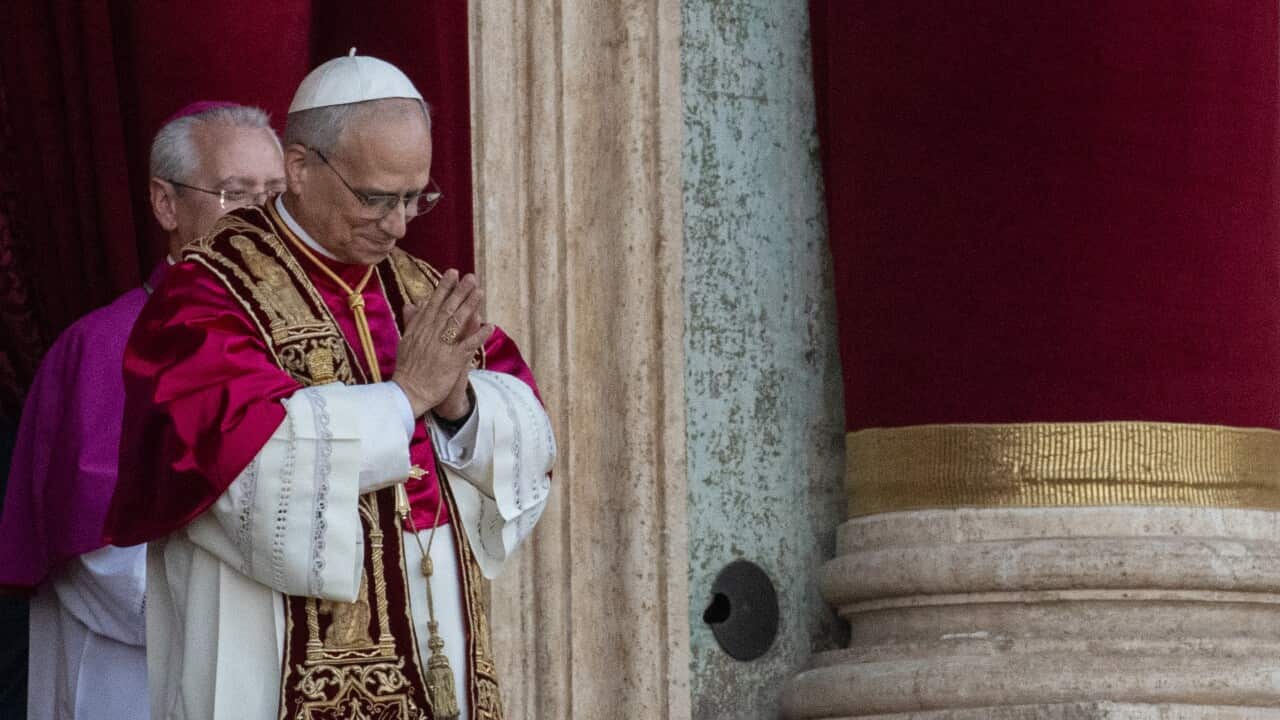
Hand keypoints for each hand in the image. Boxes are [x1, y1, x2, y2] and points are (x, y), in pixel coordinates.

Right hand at [392, 269, 492, 416]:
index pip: (433, 303)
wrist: (408, 392)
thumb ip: (411, 322)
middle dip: (460, 291)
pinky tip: (490, 325)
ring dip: (469, 306)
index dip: (444, 287)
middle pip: (447, 308)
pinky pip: (468, 345)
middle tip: (471, 277)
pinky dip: (478, 335)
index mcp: (419, 329)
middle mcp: (430, 334)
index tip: (453, 272)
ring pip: (457, 322)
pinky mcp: (451, 360)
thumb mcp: (405, 341)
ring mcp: (441, 346)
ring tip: (480, 293)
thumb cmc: (407, 369)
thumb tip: (411, 303)